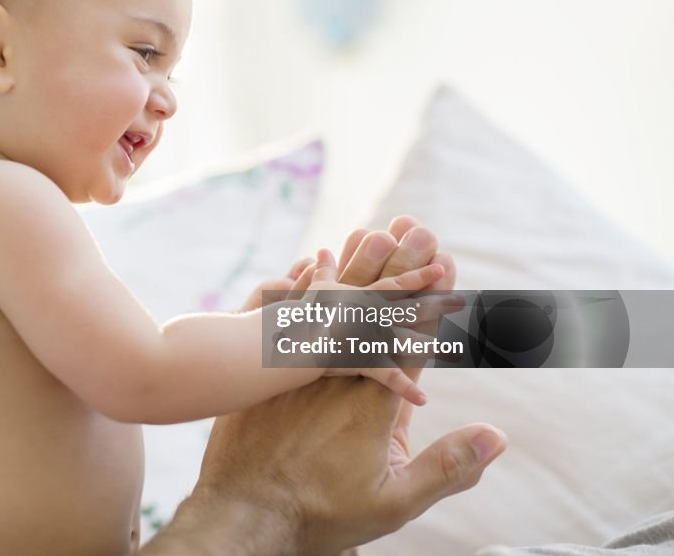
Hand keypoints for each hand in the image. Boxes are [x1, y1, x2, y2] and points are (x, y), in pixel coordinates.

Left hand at [143, 216, 504, 555]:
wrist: (243, 513)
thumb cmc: (321, 515)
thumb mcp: (394, 502)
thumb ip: (448, 467)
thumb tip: (499, 435)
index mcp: (373, 400)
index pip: (410, 338)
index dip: (428, 299)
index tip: (444, 262)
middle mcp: (338, 375)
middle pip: (373, 312)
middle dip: (397, 268)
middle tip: (414, 226)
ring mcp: (301, 369)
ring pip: (333, 308)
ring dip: (355, 268)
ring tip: (372, 231)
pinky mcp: (269, 372)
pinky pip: (290, 315)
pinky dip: (306, 286)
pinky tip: (314, 260)